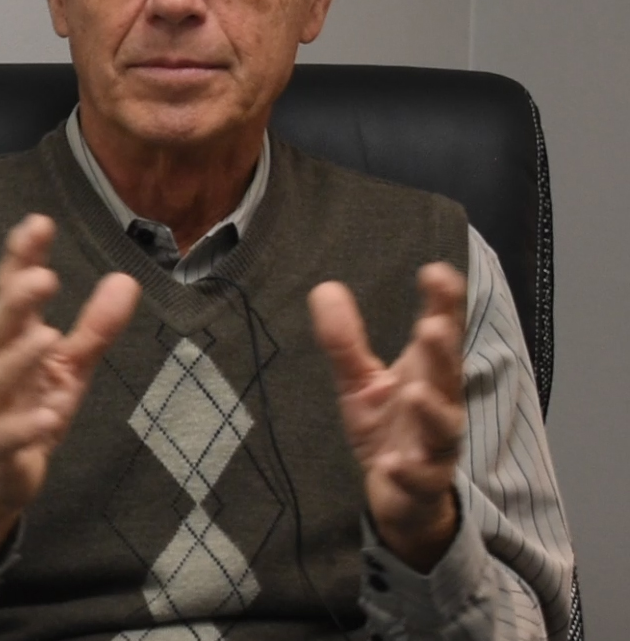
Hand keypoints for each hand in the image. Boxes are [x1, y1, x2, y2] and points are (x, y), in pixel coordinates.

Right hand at [0, 213, 140, 575]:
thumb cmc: (29, 409)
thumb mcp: (69, 367)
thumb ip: (96, 326)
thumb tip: (126, 279)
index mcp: (14, 341)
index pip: (13, 291)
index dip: (22, 258)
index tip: (38, 223)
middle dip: (16, 299)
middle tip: (43, 276)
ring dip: (20, 356)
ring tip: (47, 336)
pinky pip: (5, 435)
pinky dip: (26, 426)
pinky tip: (49, 416)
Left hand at [307, 263, 466, 571]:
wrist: (402, 498)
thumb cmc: (389, 428)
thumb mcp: (361, 382)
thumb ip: (345, 341)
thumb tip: (324, 288)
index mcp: (427, 375)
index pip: (442, 334)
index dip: (444, 305)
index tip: (436, 272)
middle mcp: (438, 407)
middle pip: (448, 378)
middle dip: (443, 353)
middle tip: (432, 326)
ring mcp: (434, 450)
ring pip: (443, 431)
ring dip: (432, 412)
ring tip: (414, 393)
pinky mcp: (421, 487)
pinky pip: (419, 482)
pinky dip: (408, 474)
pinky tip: (393, 466)